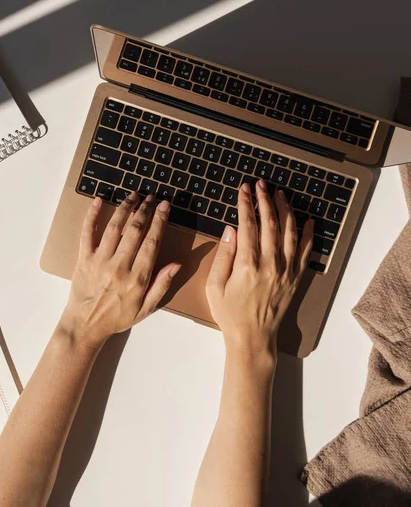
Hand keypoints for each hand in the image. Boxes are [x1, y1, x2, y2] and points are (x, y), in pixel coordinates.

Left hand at [59, 192, 180, 349]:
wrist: (85, 325)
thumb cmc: (117, 318)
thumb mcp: (146, 308)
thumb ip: (162, 285)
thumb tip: (176, 264)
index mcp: (137, 278)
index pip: (152, 242)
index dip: (159, 221)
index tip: (164, 206)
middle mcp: (119, 266)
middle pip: (135, 230)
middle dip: (145, 210)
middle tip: (152, 197)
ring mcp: (99, 261)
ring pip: (115, 227)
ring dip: (125, 208)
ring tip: (133, 195)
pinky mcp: (83, 259)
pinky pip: (87, 232)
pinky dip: (92, 215)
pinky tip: (99, 201)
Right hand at [206, 180, 313, 356]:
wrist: (253, 338)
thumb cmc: (230, 313)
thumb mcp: (214, 286)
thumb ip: (223, 256)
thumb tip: (231, 230)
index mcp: (247, 265)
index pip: (248, 225)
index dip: (246, 204)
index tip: (243, 189)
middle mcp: (270, 264)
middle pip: (270, 223)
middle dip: (265, 200)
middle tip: (261, 184)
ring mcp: (286, 271)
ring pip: (289, 232)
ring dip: (285, 210)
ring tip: (280, 194)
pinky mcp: (295, 278)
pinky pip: (305, 251)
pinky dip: (308, 234)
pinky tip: (308, 220)